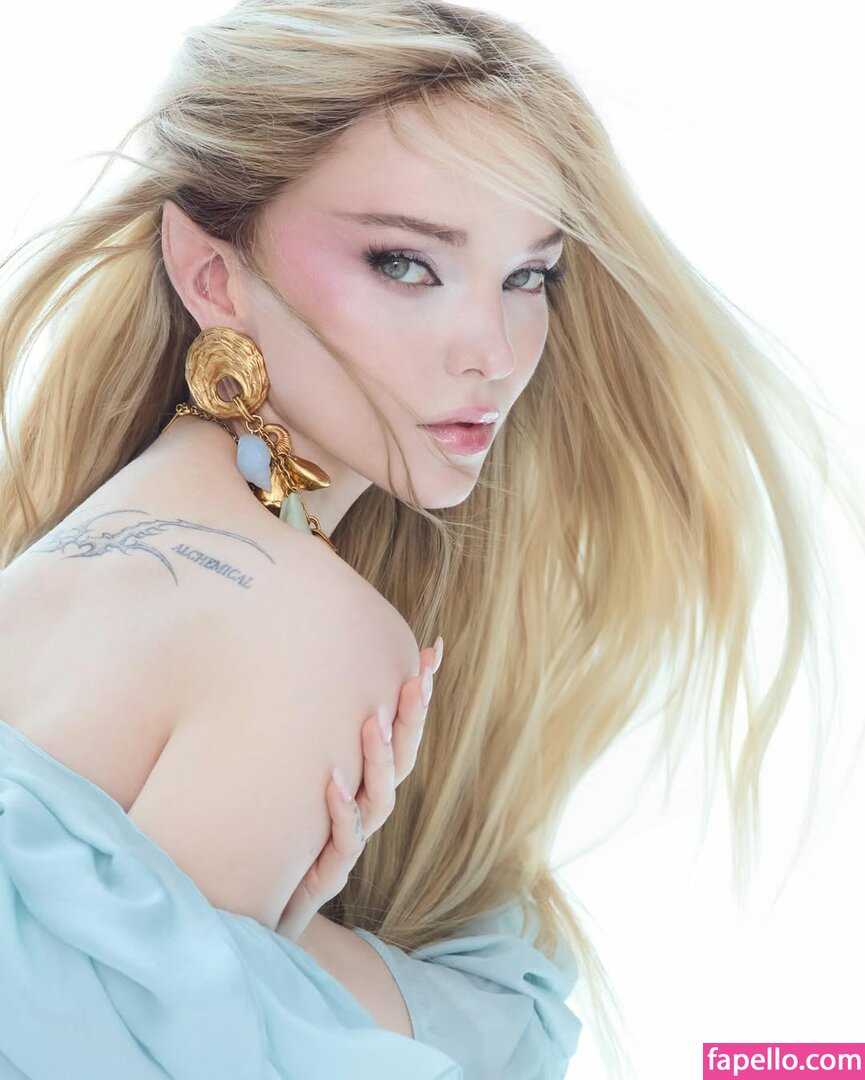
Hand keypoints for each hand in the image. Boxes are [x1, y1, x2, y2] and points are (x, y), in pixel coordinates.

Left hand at [275, 636, 443, 940]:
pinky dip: (341, 813)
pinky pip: (342, 845)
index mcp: (359, 781)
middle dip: (411, 719)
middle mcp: (361, 809)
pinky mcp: (322, 877)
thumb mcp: (280, 768)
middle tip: (415, 678)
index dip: (418, 694)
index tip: (434, 649)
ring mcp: (346, 843)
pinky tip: (333, 783)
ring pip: (379, 801)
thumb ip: (292, 722)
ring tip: (373, 720)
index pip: (400, 731)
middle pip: (401, 761)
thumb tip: (284, 655)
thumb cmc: (264, 827)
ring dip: (378, 761)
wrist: (244, 906)